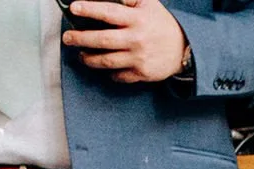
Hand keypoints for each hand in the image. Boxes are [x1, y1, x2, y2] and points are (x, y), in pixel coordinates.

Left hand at [64, 0, 191, 82]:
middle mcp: (137, 39)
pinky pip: (120, 76)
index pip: (108, 13)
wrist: (186, 48)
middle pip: (102, 40)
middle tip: (68, 38)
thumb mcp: (148, 3)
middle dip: (80, 38)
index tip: (73, 8)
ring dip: (89, 59)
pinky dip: (109, 73)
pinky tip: (104, 68)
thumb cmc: (161, 23)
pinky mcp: (143, 74)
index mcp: (137, 19)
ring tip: (81, 55)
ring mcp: (139, 58)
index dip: (89, 9)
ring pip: (107, 61)